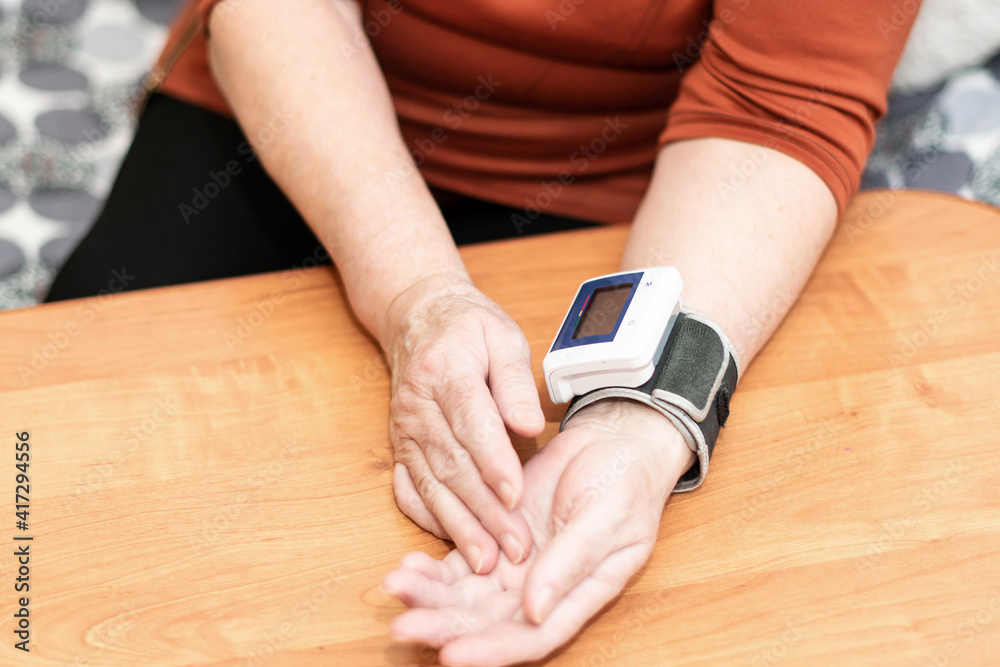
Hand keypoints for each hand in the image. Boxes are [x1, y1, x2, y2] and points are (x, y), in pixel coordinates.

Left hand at [382, 399, 694, 666]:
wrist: (614, 442)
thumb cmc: (625, 482)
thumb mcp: (607, 519)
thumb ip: (571, 564)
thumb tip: (535, 610)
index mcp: (578, 595)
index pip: (531, 637)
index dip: (491, 650)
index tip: (451, 655)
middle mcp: (541, 591)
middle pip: (487, 623)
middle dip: (443, 627)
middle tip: (403, 627)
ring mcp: (516, 566)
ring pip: (464, 596)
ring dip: (429, 598)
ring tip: (395, 588)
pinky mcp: (494, 537)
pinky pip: (458, 563)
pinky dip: (431, 568)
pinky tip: (406, 565)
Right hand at [384, 272, 545, 573]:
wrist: (416, 316)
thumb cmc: (467, 327)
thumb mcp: (502, 335)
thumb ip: (515, 382)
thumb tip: (530, 425)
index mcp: (446, 370)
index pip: (470, 421)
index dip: (493, 461)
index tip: (517, 496)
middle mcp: (418, 405)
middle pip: (452, 463)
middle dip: (484, 510)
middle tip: (516, 545)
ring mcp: (404, 429)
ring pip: (430, 484)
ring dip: (459, 525)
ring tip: (487, 559)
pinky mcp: (400, 447)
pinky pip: (408, 489)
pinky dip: (428, 518)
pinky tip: (451, 541)